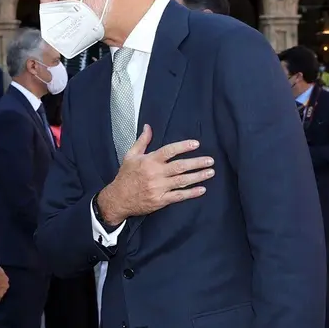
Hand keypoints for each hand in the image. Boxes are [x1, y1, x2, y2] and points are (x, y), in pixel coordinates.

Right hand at [95, 124, 214, 223]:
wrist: (118, 199)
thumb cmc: (125, 176)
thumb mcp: (130, 156)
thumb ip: (142, 141)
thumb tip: (148, 127)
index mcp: (149, 161)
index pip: (169, 151)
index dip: (183, 146)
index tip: (196, 144)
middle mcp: (155, 174)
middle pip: (180, 166)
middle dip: (196, 163)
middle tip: (210, 160)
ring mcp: (159, 188)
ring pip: (182, 181)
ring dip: (198, 176)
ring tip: (210, 172)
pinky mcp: (160, 200)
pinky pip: (178, 196)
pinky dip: (191, 193)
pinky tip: (202, 190)